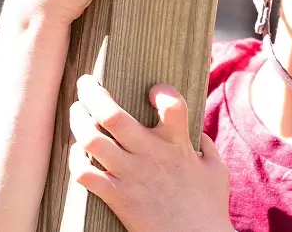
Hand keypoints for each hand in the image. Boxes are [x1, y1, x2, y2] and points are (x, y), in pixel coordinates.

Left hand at [68, 76, 231, 231]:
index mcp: (179, 143)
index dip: (161, 91)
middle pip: (112, 115)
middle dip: (93, 93)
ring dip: (78, 121)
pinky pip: (84, 172)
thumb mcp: (216, 170)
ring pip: (91, 139)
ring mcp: (131, 175)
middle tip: (85, 83)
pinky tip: (76, 153)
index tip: (152, 90)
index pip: (171, 104)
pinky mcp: (117, 197)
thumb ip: (207, 147)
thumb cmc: (209, 208)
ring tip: (76, 112)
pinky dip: (75, 159)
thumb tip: (199, 134)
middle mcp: (151, 154)